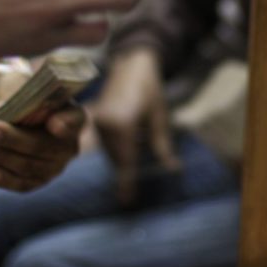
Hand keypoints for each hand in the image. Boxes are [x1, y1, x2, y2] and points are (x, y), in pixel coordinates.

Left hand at [0, 96, 83, 192]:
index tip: (53, 124)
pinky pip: (24, 184)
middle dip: (14, 139)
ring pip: (31, 166)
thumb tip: (0, 106)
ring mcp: (55, 166)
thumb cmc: (18, 97)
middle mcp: (69, 144)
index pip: (74, 119)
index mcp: (71, 114)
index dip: (66, 123)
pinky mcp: (38, 181)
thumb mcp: (16, 86)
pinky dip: (6, 179)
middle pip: (45, 145)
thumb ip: (12, 93)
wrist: (6, 121)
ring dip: (4, 158)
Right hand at [89, 47, 179, 204]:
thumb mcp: (160, 117)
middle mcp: (105, 125)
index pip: (125, 162)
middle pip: (116, 159)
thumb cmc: (150, 88)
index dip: (126, 184)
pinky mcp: (93, 119)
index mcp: (122, 124)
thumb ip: (162, 145)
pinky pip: (103, 143)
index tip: (127, 202)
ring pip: (108, 152)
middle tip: (132, 192)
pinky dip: (114, 149)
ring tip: (132, 166)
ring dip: (120, 160)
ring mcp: (96, 122)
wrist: (132, 64)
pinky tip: (125, 147)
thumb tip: (172, 169)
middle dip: (126, 172)